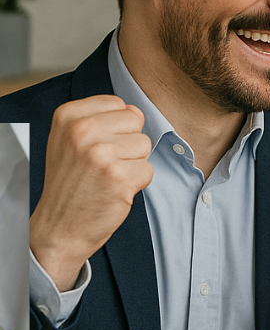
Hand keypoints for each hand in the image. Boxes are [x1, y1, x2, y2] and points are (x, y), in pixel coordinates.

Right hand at [28, 95, 153, 290]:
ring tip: (107, 177)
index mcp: (68, 116)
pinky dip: (137, 183)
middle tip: (103, 164)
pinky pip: (148, 170)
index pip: (119, 104)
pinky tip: (114, 190)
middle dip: (128, 144)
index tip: (96, 145)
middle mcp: (81, 131)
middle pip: (136, 122)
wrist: (60, 226)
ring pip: (145, 145)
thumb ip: (101, 118)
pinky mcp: (118, 177)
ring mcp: (99, 154)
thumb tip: (135, 110)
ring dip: (133, 164)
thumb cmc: (71, 182)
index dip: (117, 127)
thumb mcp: (71, 140)